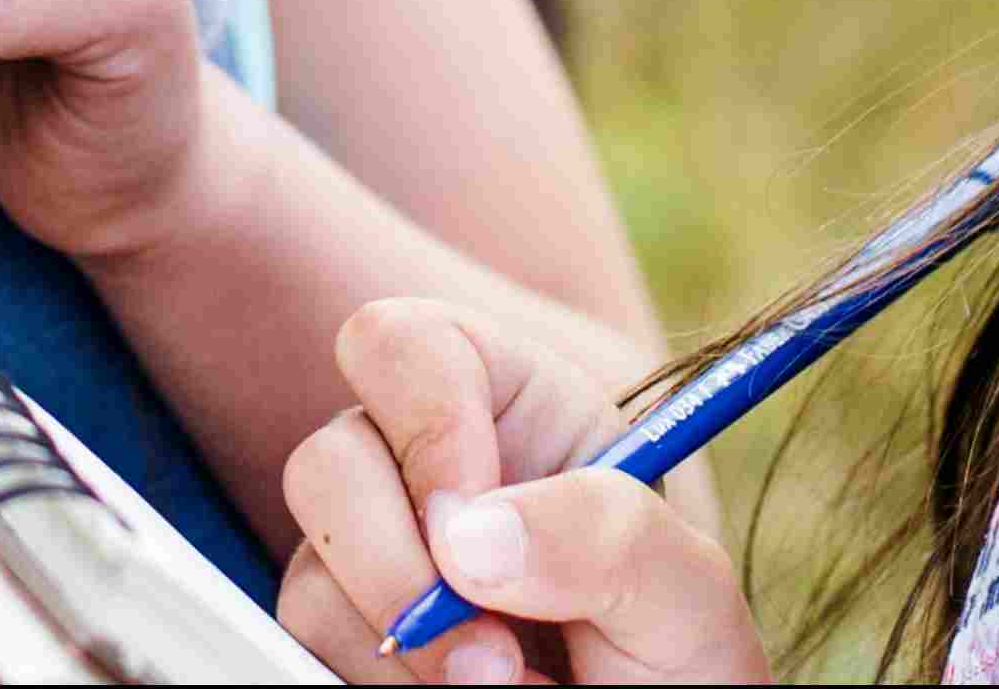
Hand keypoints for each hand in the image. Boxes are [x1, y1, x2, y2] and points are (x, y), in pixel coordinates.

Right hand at [272, 297, 760, 684]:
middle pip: (327, 461)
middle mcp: (427, 469)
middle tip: (493, 657)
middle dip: (397, 572)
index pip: (405, 344)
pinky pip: (312, 648)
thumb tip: (468, 536)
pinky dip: (382, 688)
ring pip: (313, 573)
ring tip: (508, 688)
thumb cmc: (679, 660)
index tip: (473, 533)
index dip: (425, 425)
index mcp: (511, 407)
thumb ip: (606, 535)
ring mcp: (379, 554)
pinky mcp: (352, 634)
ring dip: (404, 653)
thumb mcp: (685, 593)